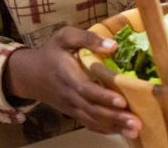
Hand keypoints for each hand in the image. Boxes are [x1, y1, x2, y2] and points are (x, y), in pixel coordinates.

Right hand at [3, 26, 141, 138]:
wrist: (31, 74)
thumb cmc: (52, 52)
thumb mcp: (65, 36)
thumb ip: (87, 38)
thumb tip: (113, 45)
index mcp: (68, 75)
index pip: (86, 89)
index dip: (103, 97)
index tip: (122, 101)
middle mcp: (70, 95)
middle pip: (93, 110)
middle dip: (115, 117)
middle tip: (136, 122)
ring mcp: (72, 107)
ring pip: (93, 120)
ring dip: (115, 126)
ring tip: (135, 129)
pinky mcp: (74, 113)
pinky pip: (90, 124)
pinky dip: (106, 129)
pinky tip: (122, 131)